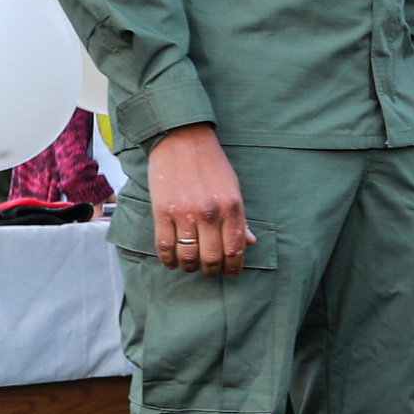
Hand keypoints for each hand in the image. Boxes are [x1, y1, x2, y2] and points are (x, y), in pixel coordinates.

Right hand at [147, 124, 253, 275]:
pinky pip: (165, 246)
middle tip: (211, 272)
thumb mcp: (233, 188)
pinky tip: (172, 262)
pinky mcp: (162, 211)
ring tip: (191, 266)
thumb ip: (241, 217)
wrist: (182, 140)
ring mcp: (186, 213)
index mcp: (232, 207)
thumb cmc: (211, 163)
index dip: (234, 266)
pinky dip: (169, 260)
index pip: (236, 248)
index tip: (231, 273)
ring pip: (189, 255)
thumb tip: (250, 242)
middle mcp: (211, 213)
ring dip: (191, 267)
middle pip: (213, 257)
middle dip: (213, 271)